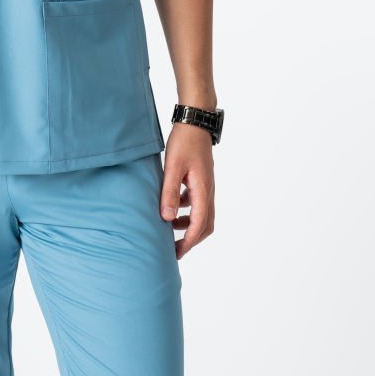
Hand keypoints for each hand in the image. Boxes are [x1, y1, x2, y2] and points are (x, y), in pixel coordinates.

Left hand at [160, 124, 214, 258]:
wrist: (195, 121)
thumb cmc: (184, 142)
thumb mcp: (172, 168)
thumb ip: (169, 193)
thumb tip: (166, 218)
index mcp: (203, 190)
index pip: (199, 225)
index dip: (189, 242)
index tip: (177, 253)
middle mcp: (208, 191)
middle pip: (205, 224)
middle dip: (191, 239)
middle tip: (174, 249)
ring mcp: (206, 185)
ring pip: (202, 214)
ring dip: (188, 225)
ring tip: (169, 230)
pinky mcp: (201, 180)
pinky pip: (197, 202)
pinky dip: (186, 211)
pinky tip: (171, 206)